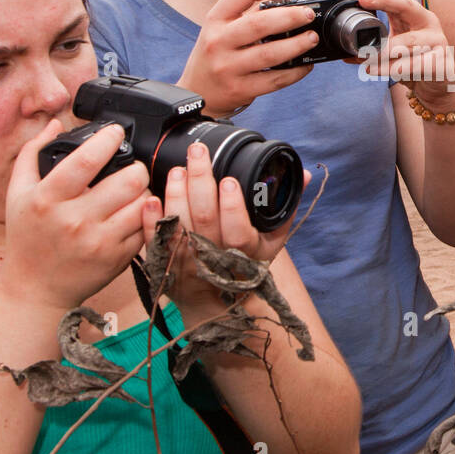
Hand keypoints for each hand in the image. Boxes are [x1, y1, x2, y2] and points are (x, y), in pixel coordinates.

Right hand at [3, 120, 154, 309]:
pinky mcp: (118, 258)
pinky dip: (146, 215)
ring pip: (144, 202)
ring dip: (144, 191)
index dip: (107, 140)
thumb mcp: (18, 193)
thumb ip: (32, 153)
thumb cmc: (27, 238)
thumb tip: (54, 122)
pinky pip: (146, 226)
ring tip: (132, 191)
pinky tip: (132, 213)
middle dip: (135, 167)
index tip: (115, 132)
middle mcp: (74, 220)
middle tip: (130, 168)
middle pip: (128, 179)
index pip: (85, 161)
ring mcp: (99, 242)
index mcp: (47, 200)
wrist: (35, 289)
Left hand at [141, 142, 309, 316]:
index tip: (229, 181)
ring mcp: (187, 263)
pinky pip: (154, 241)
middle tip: (198, 154)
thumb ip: (287, 205)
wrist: (215, 299)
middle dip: (199, 182)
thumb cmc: (245, 262)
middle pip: (203, 220)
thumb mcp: (274, 238)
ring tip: (178, 169)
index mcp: (244, 254)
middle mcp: (215, 259)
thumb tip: (304, 174)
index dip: (232, 207)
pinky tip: (151, 198)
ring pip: (178, 226)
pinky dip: (150, 219)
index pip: (237, 232)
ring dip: (176, 194)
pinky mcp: (164, 263)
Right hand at [177, 0, 319, 116]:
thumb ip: (246, 16)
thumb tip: (291, 6)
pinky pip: (274, 80)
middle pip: (259, 23)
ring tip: (311, 38)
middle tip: (308, 15)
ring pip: (269, 54)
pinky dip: (295, 72)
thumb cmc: (215, 54)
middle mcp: (218, 41)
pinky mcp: (239, 89)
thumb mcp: (219, 29)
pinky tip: (305, 65)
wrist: (197, 91)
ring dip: (297, 45)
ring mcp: (227, 67)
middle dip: (290, 16)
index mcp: (215, 19)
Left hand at [348, 0, 454, 113]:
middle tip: (363, 0)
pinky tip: (389, 73)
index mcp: (413, 15)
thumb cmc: (414, 63)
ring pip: (407, 41)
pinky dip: (398, 69)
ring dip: (384, 52)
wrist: (439, 86)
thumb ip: (373, 48)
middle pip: (406, 4)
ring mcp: (438, 40)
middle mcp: (427, 22)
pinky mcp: (442, 61)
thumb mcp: (392, 51)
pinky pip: (416, 64)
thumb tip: (346, 52)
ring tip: (367, 62)